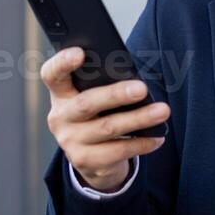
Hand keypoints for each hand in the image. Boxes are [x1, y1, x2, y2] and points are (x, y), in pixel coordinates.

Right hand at [41, 46, 170, 192]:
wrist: (92, 160)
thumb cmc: (98, 116)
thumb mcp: (94, 100)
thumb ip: (102, 86)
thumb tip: (134, 79)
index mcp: (61, 94)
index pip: (52, 74)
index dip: (62, 63)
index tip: (80, 52)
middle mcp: (60, 117)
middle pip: (86, 103)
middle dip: (116, 95)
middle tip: (142, 89)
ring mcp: (71, 141)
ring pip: (108, 128)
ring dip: (139, 118)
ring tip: (162, 111)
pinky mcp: (86, 161)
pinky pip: (118, 150)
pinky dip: (142, 143)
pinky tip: (157, 137)